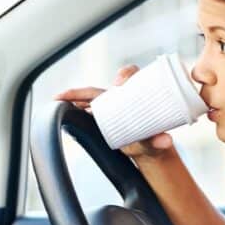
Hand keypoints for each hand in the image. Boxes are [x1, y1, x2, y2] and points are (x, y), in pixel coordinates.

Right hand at [54, 65, 173, 159]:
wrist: (148, 149)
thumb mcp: (155, 142)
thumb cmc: (154, 140)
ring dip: (72, 98)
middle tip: (70, 96)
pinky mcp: (99, 118)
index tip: (119, 84)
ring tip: (58, 100)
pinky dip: (72, 108)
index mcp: (136, 94)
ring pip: (87, 98)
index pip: (130, 75)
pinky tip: (60, 108)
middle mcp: (119, 97)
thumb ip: (159, 142)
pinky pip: (83, 109)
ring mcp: (106, 108)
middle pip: (99, 89)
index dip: (125, 74)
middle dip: (82, 91)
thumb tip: (166, 141)